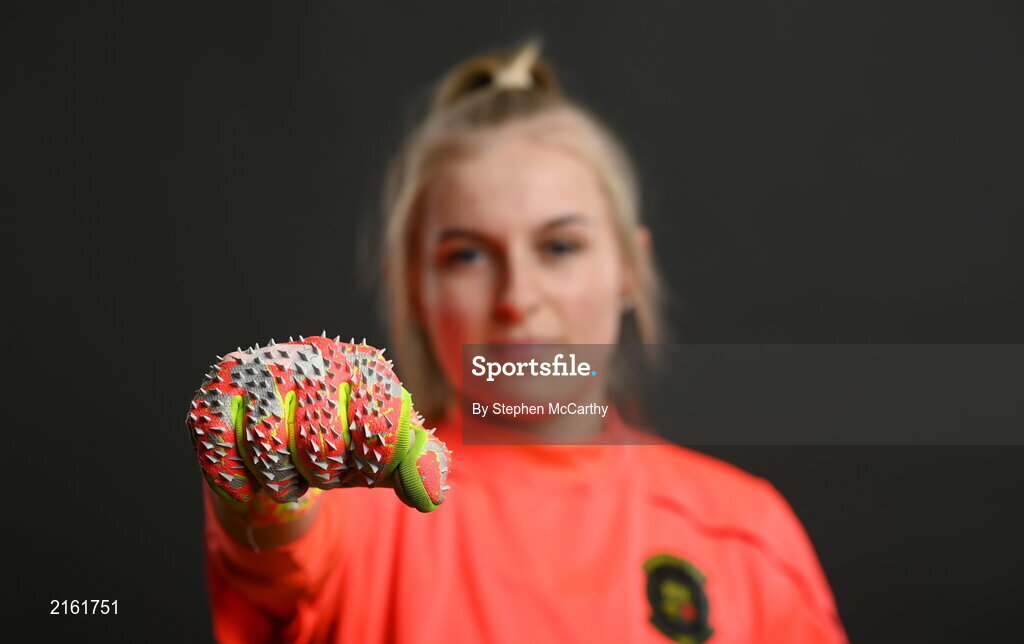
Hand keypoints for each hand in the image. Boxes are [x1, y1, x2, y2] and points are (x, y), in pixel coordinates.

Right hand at [186, 335, 451, 512]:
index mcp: (365, 366)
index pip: (381, 423)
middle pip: (323, 444)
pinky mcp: (215, 394)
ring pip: (269, 449)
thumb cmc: (347, 444)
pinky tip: (254, 472)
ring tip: (290, 466)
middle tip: (322, 464)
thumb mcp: (389, 456)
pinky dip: (241, 482)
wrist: (285, 441)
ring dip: (283, 480)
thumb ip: (422, 467)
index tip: (366, 464)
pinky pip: (222, 454)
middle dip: (325, 473)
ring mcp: (260, 370)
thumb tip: (430, 491)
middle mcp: (313, 356)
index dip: (373, 462)